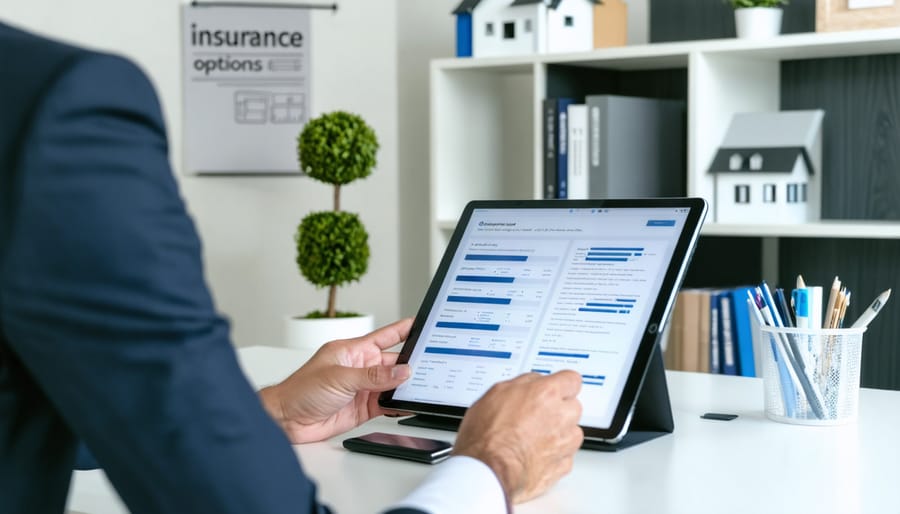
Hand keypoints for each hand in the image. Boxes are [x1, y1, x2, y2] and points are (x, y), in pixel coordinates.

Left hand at [259, 318, 412, 443]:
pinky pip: (388, 405)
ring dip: (407, 386)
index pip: (386, 336)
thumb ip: (373, 376)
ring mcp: (363, 389)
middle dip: (412, 363)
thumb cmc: (300, 390)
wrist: (286, 420)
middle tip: (432, 364)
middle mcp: (361, 368)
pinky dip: (400, 405)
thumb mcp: (340, 377)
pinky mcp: (364, 408)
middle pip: (394, 363)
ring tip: (425, 386)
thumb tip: (401, 371)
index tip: (423, 324)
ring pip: (393, 385)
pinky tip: (409, 405)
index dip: (404, 329)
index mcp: (353, 351)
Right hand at [452, 370, 582, 503]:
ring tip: (533, 438)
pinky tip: (534, 454)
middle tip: (537, 415)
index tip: (556, 389)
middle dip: (559, 410)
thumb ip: (522, 384)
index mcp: (546, 393)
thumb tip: (531, 383)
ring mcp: (565, 442)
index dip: (562, 385)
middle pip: (573, 406)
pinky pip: (565, 455)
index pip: (571, 379)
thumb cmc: (487, 436)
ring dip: (558, 433)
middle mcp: (561, 416)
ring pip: (572, 432)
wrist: (489, 471)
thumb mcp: (495, 394)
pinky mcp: (563, 465)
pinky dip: (554, 456)